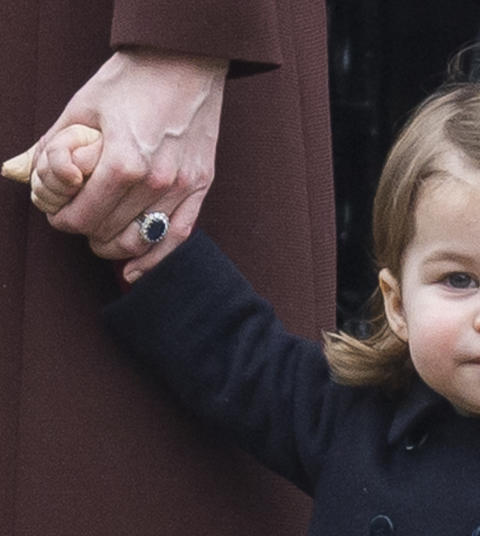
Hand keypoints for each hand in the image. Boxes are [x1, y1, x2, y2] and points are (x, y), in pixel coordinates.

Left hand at [7, 49, 226, 279]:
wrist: (184, 60)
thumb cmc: (132, 78)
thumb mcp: (82, 106)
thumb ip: (51, 146)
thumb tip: (20, 173)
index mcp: (122, 163)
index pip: (83, 217)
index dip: (63, 221)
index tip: (57, 216)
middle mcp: (155, 182)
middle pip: (109, 232)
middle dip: (87, 232)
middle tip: (78, 220)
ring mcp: (181, 187)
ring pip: (140, 240)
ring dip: (115, 247)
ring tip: (102, 240)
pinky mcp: (200, 187)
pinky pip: (176, 237)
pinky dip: (154, 260)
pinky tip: (136, 272)